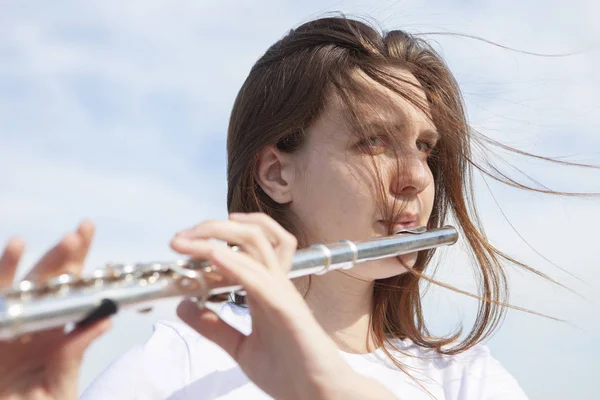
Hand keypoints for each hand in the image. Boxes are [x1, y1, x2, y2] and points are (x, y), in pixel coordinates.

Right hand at [0, 222, 110, 399]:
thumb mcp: (60, 387)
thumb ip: (73, 356)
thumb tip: (102, 321)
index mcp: (57, 331)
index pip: (71, 288)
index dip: (77, 259)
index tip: (85, 230)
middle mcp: (32, 323)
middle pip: (47, 282)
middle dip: (61, 256)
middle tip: (76, 234)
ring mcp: (9, 327)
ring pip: (13, 290)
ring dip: (17, 266)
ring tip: (22, 243)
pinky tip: (5, 259)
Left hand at [171, 213, 397, 399]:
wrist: (318, 395)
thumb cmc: (291, 371)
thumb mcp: (240, 347)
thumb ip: (213, 326)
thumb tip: (183, 305)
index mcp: (265, 290)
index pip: (244, 247)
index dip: (213, 236)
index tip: (182, 243)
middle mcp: (275, 284)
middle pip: (251, 235)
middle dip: (213, 228)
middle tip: (181, 237)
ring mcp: (283, 293)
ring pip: (257, 245)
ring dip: (218, 237)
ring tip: (188, 241)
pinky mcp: (288, 309)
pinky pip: (260, 279)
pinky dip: (235, 264)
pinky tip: (214, 257)